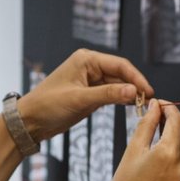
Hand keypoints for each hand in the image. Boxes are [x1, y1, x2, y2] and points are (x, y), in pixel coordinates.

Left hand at [18, 49, 152, 142]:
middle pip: (120, 74)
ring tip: (143, 105)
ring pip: (117, 84)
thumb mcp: (80, 100)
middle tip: (149, 101)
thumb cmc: (49, 106)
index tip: (148, 92)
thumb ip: (108, 95)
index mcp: (86, 59)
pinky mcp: (89, 93)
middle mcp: (89, 66)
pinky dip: (120, 99)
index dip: (136, 78)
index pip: (120, 65)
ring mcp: (90, 80)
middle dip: (135, 86)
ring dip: (129, 94)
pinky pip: (110, 93)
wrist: (30, 121)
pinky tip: (131, 105)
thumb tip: (134, 91)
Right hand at [96, 99, 179, 180]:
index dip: (168, 108)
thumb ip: (146, 126)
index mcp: (168, 154)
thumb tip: (155, 107)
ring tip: (164, 136)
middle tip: (160, 119)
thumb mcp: (132, 152)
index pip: (177, 120)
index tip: (159, 106)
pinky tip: (170, 155)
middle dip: (177, 121)